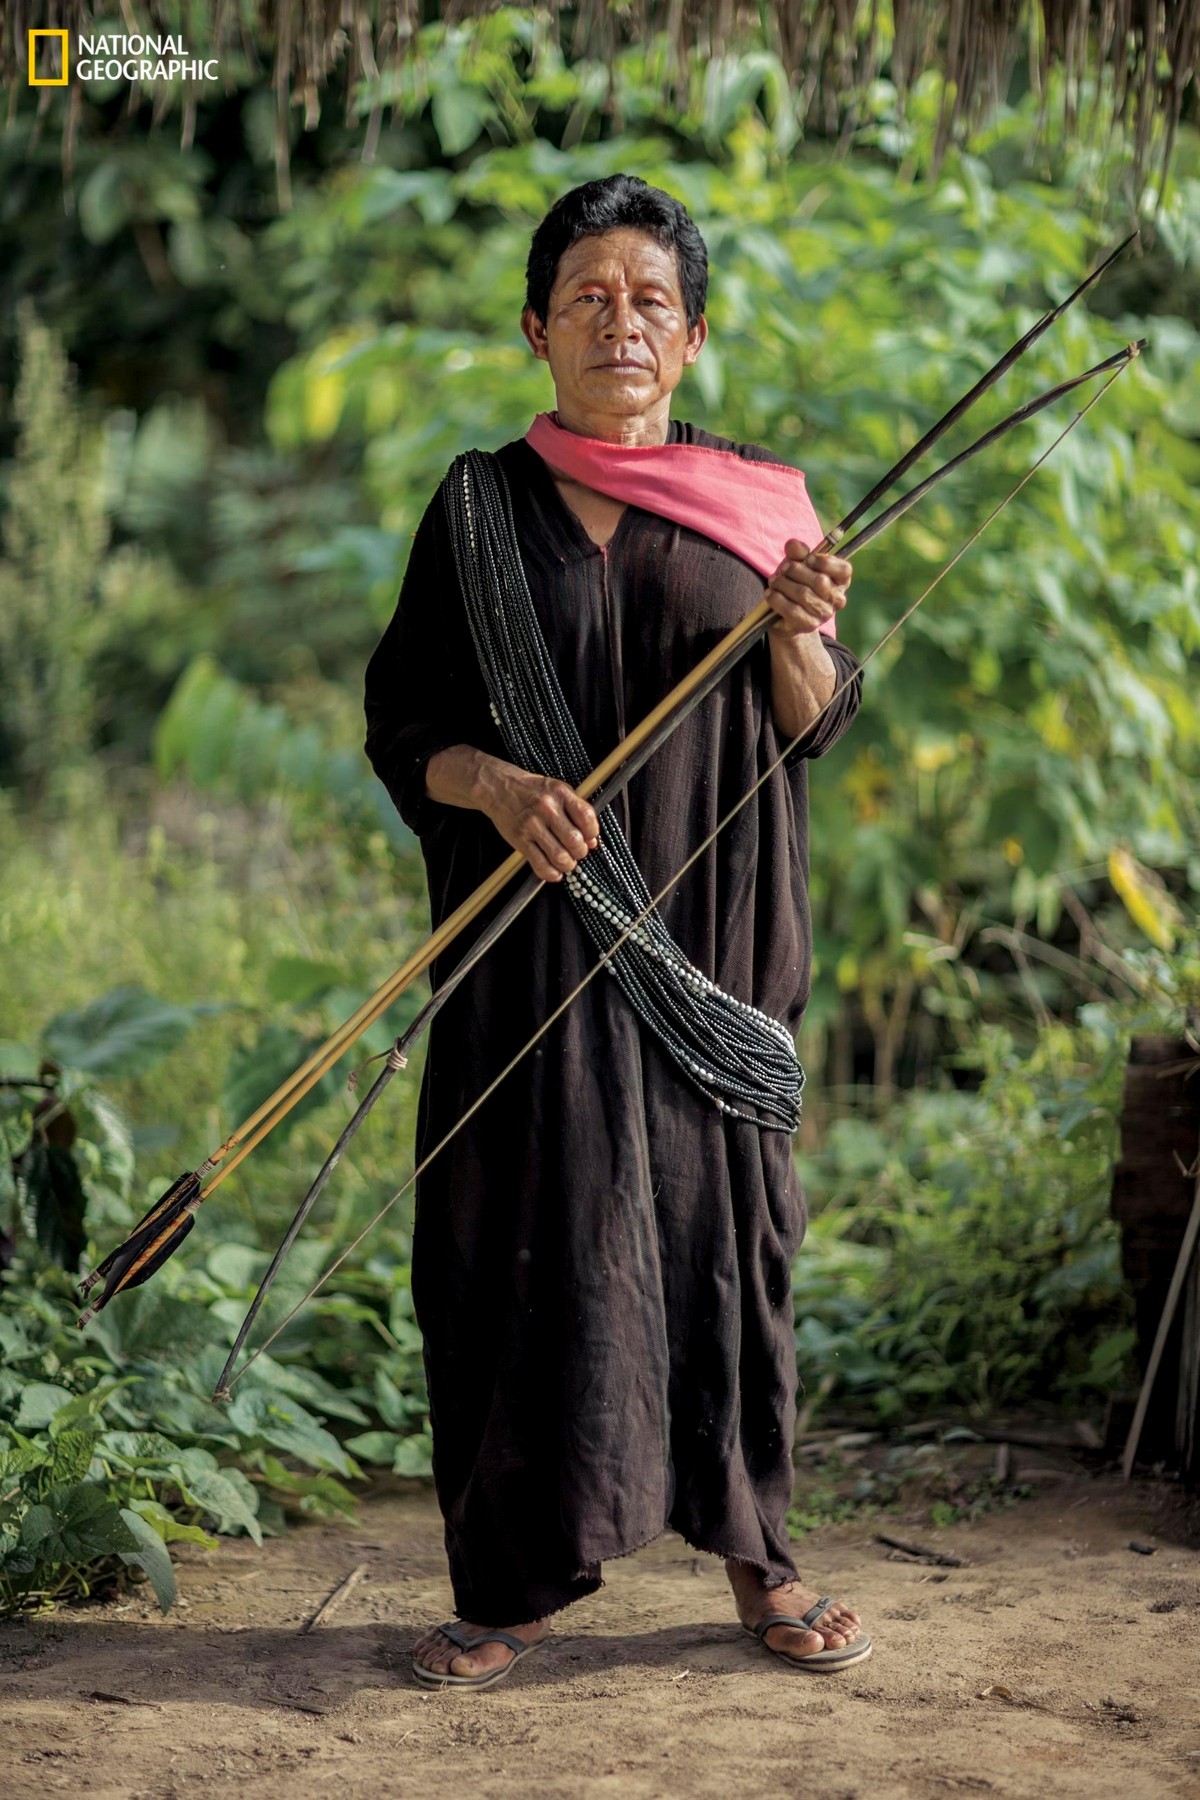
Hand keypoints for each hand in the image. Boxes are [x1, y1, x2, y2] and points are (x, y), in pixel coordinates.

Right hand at [475, 757, 599, 883]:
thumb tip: (593, 841)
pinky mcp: (519, 839)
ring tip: (565, 862)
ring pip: (560, 856)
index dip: (592, 833)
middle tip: (576, 852)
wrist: (499, 787)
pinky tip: (554, 871)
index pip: (587, 818)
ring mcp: (532, 824)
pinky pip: (540, 864)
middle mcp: (547, 808)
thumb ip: (577, 813)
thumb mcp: (558, 791)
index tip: (589, 838)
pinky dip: (551, 873)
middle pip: (575, 841)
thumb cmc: (531, 790)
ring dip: (567, 865)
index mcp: (561, 794)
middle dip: (580, 852)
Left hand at [764, 539, 851, 635]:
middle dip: (796, 570)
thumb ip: (798, 552)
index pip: (844, 570)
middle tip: (783, 569)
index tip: (807, 558)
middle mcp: (837, 599)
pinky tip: (770, 594)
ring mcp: (824, 614)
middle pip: (820, 581)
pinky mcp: (808, 625)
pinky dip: (777, 599)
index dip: (824, 561)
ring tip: (774, 581)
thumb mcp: (798, 563)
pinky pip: (792, 610)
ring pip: (804, 594)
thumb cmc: (796, 582)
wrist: (785, 614)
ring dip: (783, 584)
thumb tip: (793, 545)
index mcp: (841, 581)